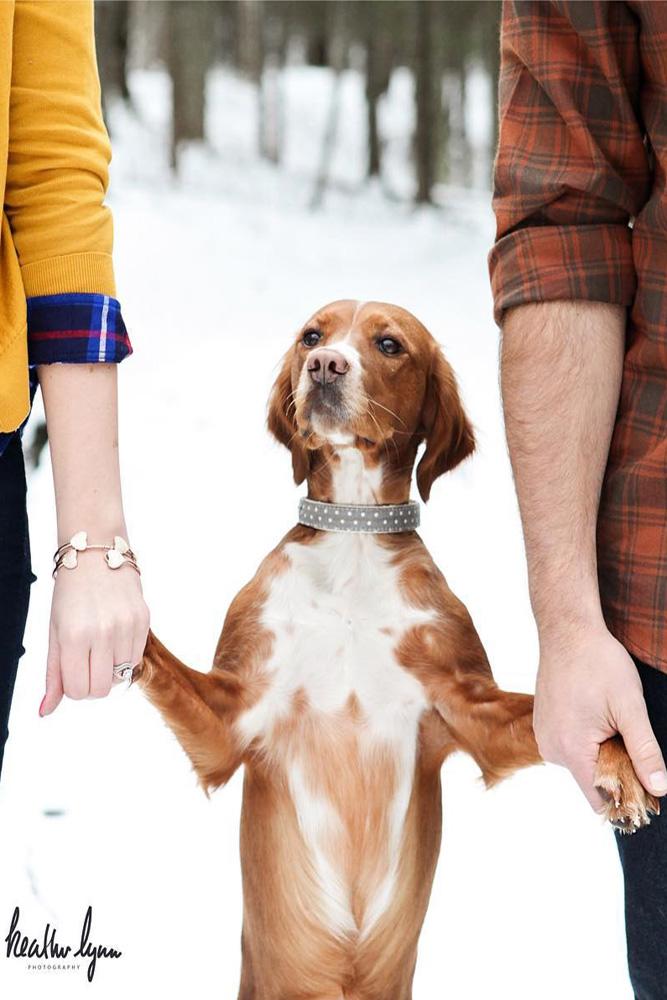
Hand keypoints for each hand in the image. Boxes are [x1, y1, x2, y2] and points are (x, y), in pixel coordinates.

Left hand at [41, 551, 149, 714]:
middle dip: (93, 684)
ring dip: (112, 669)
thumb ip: (54, 674)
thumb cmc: (70, 595)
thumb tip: (46, 712)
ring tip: (102, 646)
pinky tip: (116, 637)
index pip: (78, 690)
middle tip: (88, 664)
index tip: (74, 673)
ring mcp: (126, 626)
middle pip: (102, 689)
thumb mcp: (55, 632)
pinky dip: (125, 655)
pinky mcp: (144, 620)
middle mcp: (102, 633)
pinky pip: (137, 657)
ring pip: (122, 676)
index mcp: (74, 637)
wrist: (97, 554)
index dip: (75, 688)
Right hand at [534, 625, 666, 811]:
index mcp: (570, 750)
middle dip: (616, 769)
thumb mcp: (630, 708)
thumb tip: (659, 788)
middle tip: (629, 734)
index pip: (599, 799)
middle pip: (591, 781)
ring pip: (582, 763)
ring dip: (602, 751)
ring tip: (610, 719)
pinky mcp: (543, 724)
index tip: (645, 781)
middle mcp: (551, 748)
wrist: (568, 631)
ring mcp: (544, 736)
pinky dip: (587, 739)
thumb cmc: (599, 664)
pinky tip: (595, 713)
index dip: (626, 796)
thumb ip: (645, 751)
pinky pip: (570, 745)